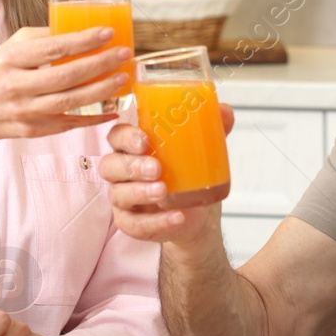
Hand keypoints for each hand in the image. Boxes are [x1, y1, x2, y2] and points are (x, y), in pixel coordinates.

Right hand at [0, 26, 130, 144]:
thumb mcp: (10, 49)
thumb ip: (41, 38)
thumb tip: (78, 29)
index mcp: (11, 59)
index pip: (53, 48)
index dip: (84, 40)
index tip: (108, 32)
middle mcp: (16, 86)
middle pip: (66, 75)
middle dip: (100, 64)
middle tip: (124, 54)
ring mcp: (25, 111)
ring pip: (70, 101)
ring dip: (101, 90)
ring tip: (122, 77)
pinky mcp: (33, 130)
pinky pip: (69, 124)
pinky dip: (94, 118)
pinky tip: (113, 109)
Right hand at [99, 104, 234, 244]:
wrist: (200, 213)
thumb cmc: (190, 175)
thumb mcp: (203, 151)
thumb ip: (212, 130)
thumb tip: (224, 111)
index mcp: (133, 148)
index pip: (117, 136)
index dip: (125, 137)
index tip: (144, 140)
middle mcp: (122, 172)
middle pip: (110, 165)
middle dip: (131, 166)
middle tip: (156, 168)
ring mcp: (123, 198)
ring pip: (118, 194)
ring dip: (140, 192)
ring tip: (163, 191)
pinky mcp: (130, 222)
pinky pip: (134, 224)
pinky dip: (155, 222)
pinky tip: (176, 217)